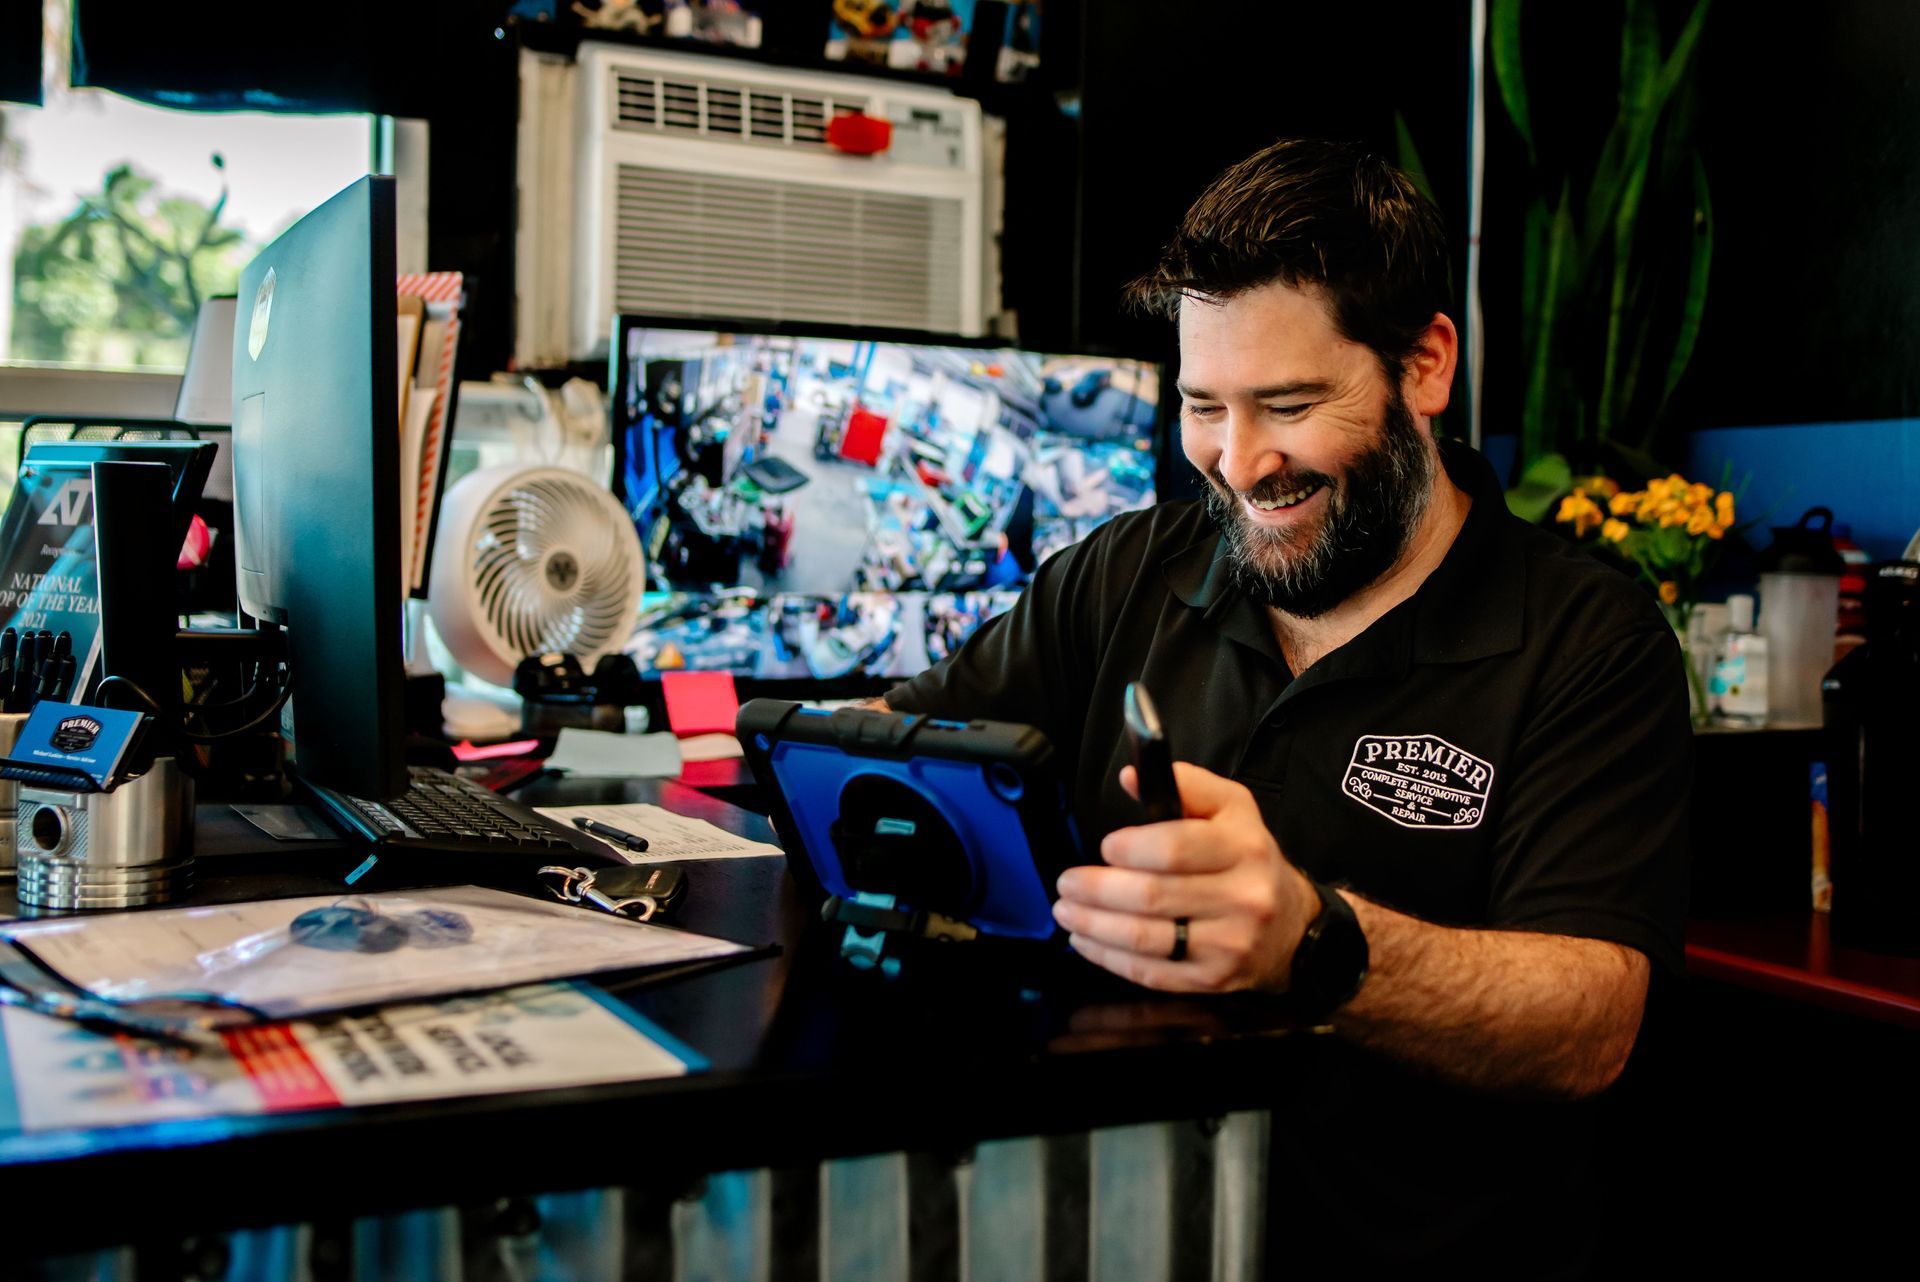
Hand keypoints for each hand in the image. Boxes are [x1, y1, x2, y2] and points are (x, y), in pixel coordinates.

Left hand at [1051, 762, 1318, 992]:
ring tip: (1066, 911)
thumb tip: (1131, 776)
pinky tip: (1087, 941)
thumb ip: (1185, 785)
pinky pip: (1151, 972)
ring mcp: (1229, 944)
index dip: (1131, 848)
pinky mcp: (1214, 979)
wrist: (1291, 925)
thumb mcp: (1231, 807)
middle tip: (1067, 882)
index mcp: (1242, 847)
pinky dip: (1110, 957)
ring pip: (1146, 938)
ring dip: (1093, 925)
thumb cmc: (1248, 857)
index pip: (1176, 847)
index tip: (1106, 847)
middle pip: (1152, 896)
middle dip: (1096, 889)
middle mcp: (1242, 897)